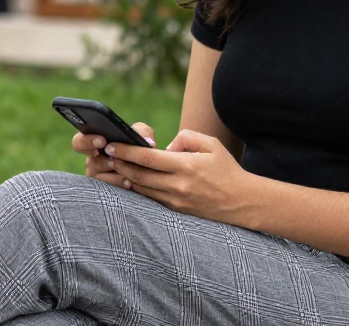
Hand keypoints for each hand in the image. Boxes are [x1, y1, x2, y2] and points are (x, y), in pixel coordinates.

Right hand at [72, 122, 155, 188]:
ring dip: (116, 173)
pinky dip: (119, 184)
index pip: (80, 142)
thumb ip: (141, 131)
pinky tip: (129, 183)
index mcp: (95, 144)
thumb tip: (145, 140)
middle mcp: (93, 161)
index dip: (87, 141)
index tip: (102, 140)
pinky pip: (109, 189)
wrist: (149, 172)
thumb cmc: (141, 149)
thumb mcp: (141, 136)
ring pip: (101, 177)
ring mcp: (98, 178)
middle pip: (90, 162)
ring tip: (128, 173)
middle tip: (114, 159)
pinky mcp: (105, 192)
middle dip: (103, 161)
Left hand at [106, 129, 256, 224]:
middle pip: (139, 175)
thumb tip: (165, 146)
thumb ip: (186, 138)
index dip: (126, 151)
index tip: (111, 145)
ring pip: (141, 189)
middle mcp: (178, 185)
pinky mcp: (176, 211)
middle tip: (105, 154)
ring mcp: (176, 201)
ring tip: (113, 165)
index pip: (147, 157)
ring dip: (125, 177)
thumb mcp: (211, 144)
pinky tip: (129, 180)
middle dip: (120, 163)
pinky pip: (150, 199)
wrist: (242, 202)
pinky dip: (138, 189)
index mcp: (186, 166)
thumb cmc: (226, 169)